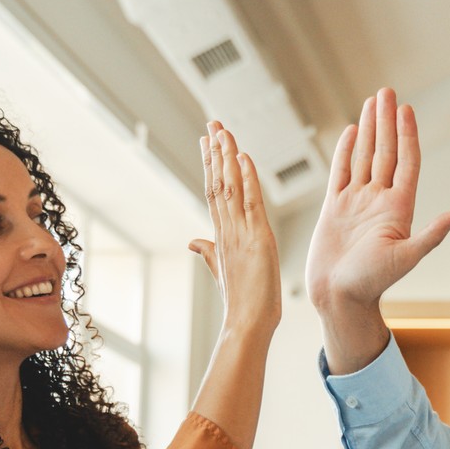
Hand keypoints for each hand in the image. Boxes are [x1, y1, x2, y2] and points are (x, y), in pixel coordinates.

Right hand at [189, 122, 280, 336]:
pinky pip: (251, 203)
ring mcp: (240, 233)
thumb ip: (208, 253)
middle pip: (218, 182)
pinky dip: (247, 179)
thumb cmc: (241, 303)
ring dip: (227, 157)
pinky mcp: (257, 239)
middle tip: (213, 123)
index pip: (215, 192)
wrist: (247, 324)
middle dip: (215, 151)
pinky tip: (243, 158)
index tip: (207, 141)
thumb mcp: (222, 272)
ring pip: (230, 187)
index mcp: (222, 235)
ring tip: (222, 130)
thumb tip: (192, 242)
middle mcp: (227, 230)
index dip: (211, 165)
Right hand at [304, 88, 449, 315]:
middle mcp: (379, 201)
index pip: (405, 162)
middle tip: (387, 92)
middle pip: (385, 152)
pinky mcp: (335, 208)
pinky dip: (346, 151)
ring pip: (364, 157)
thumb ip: (433, 233)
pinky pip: (341, 172)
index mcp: (398, 208)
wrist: (339, 298)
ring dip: (369, 129)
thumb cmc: (372, 283)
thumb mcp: (407, 257)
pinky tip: (352, 132)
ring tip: (371, 103)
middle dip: (386, 121)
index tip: (406, 109)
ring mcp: (357, 202)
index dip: (407, 135)